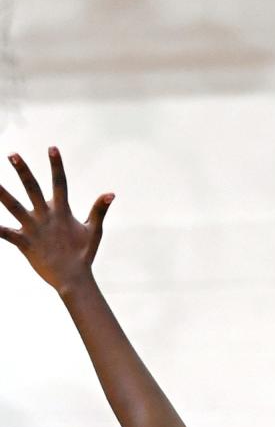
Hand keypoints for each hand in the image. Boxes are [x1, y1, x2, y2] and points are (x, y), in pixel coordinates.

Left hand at [0, 148, 112, 293]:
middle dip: (23, 171)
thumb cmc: (84, 253)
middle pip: (32, 189)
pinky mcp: (24, 243)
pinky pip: (5, 234)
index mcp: (63, 212)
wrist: (72, 278)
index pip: (60, 183)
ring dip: (1, 194)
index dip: (56, 165)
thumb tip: (111, 193)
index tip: (52, 147)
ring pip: (13, 207)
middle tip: (12, 154)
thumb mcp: (94, 230)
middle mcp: (46, 217)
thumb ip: (99, 210)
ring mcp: (33, 229)